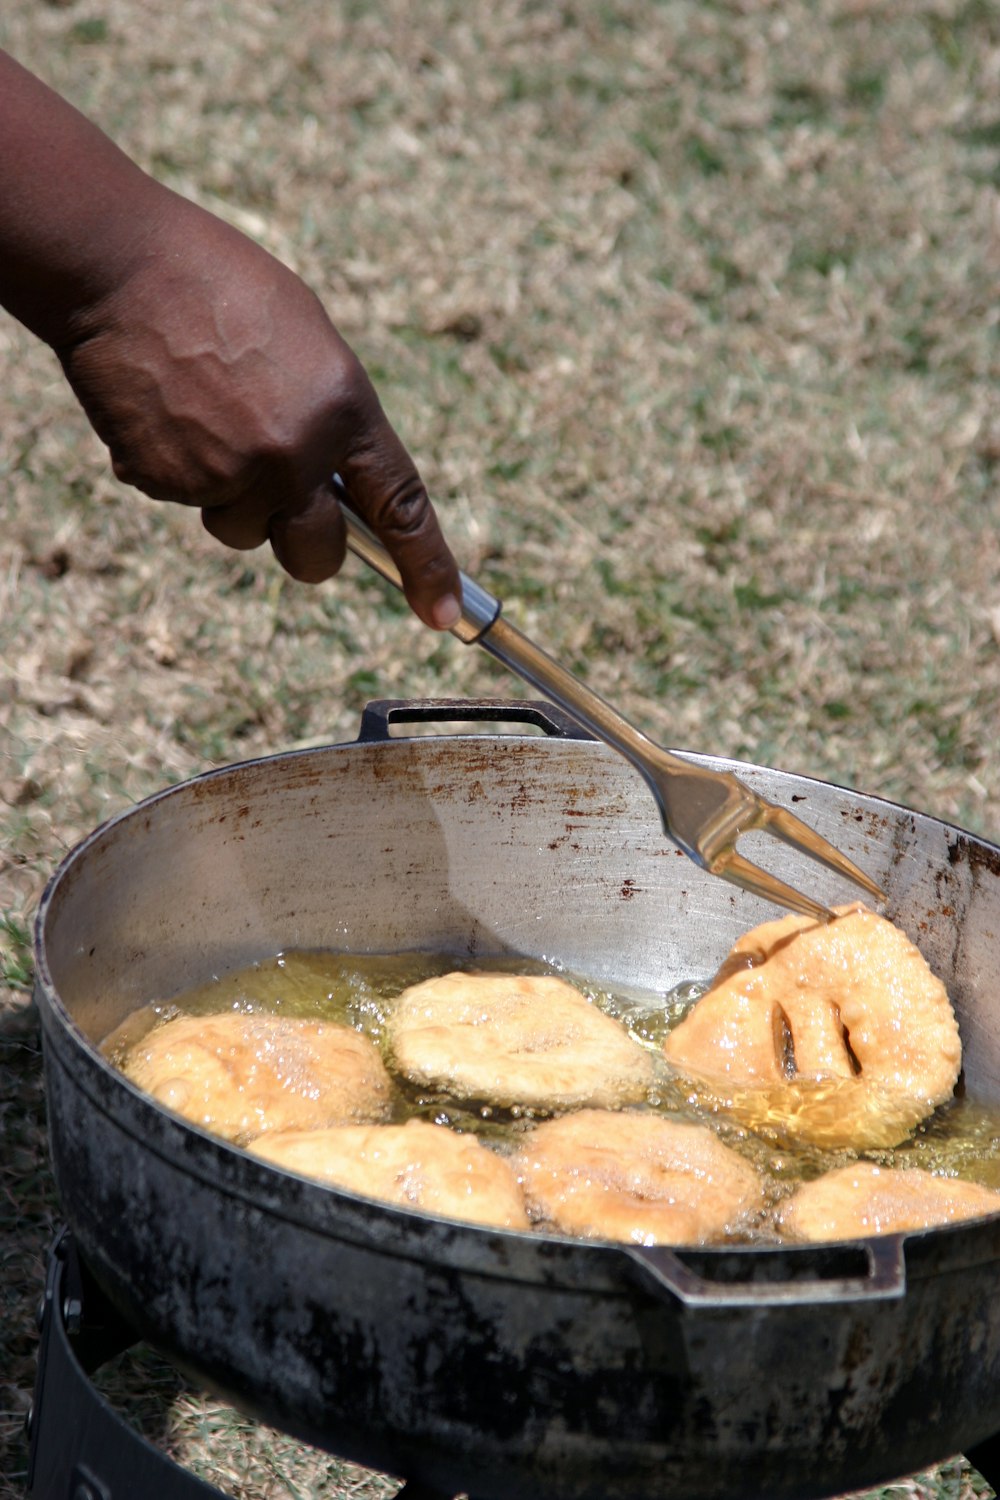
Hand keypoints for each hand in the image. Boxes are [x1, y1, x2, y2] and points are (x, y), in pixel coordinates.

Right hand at [56, 190, 461, 627]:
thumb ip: (331, 420)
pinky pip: (182, 500)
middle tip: (281, 500)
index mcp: (342, 411)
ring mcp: (227, 473)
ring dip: (228, 496)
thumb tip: (334, 487)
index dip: (427, 567)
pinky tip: (164, 409)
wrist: (121, 262)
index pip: (401, 507)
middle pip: (316, 556)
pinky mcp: (166, 480)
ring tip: (204, 416)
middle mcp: (292, 455)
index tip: (442, 616)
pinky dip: (174, 467)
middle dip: (303, 543)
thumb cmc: (221, 286)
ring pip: (240, 530)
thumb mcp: (308, 342)